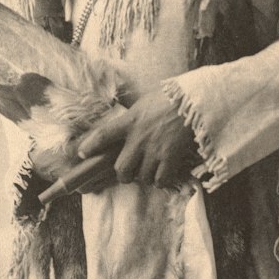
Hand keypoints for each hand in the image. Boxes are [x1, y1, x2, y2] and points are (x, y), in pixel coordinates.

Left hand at [77, 89, 199, 187]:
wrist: (195, 102)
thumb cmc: (170, 97)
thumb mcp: (144, 101)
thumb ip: (132, 114)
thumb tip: (122, 121)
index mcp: (131, 120)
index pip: (104, 135)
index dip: (91, 146)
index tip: (83, 153)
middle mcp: (139, 138)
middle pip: (122, 169)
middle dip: (124, 174)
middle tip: (128, 171)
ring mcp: (155, 150)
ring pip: (142, 177)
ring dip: (144, 177)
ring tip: (149, 169)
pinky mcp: (171, 158)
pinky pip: (160, 180)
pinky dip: (160, 180)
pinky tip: (163, 173)